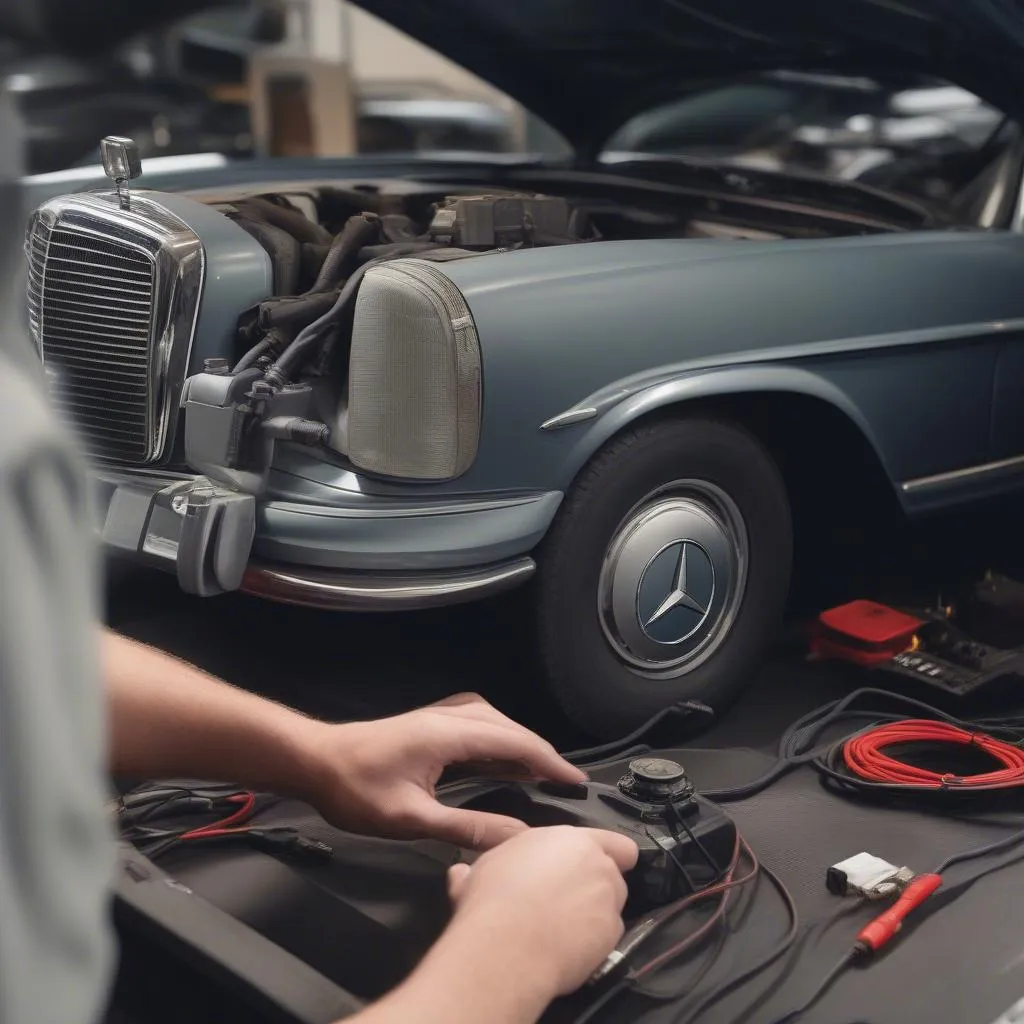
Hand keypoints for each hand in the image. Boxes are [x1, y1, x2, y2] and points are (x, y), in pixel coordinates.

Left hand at [300, 693, 586, 848]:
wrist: (316, 761)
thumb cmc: (355, 789)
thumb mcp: (411, 818)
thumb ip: (466, 826)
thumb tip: (512, 834)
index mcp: (449, 734)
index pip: (516, 743)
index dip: (550, 762)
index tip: (574, 781)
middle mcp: (449, 717)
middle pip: (510, 729)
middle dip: (541, 754)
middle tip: (565, 782)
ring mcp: (439, 717)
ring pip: (495, 724)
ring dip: (521, 746)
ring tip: (542, 773)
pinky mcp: (430, 724)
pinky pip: (478, 726)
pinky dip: (499, 742)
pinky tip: (503, 759)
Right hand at [446, 826, 638, 997]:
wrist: (505, 945)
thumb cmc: (493, 898)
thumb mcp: (480, 870)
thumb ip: (485, 867)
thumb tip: (461, 874)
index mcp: (568, 839)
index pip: (614, 841)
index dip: (608, 855)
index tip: (590, 870)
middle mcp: (596, 863)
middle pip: (613, 874)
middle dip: (596, 887)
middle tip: (566, 904)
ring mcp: (608, 899)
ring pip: (612, 905)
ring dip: (595, 914)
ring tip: (563, 929)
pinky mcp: (611, 933)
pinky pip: (607, 936)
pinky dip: (592, 943)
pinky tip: (566, 949)